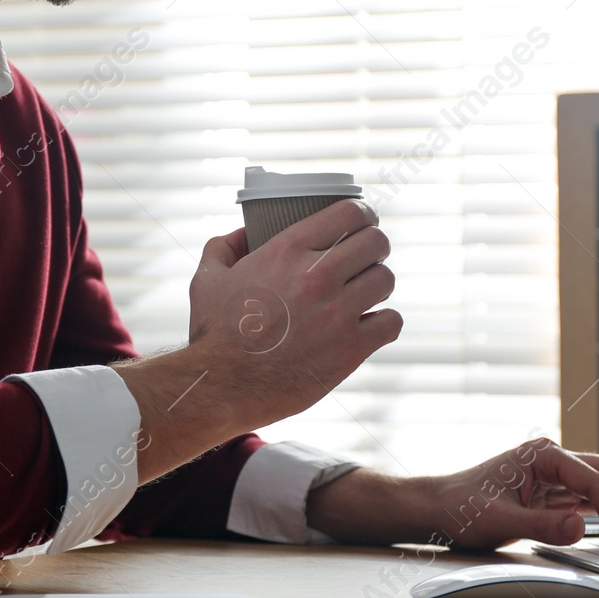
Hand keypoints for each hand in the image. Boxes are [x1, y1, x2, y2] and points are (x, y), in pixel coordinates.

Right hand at [186, 200, 400, 429]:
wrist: (223, 384)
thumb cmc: (214, 332)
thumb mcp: (207, 278)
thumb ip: (225, 246)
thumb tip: (244, 233)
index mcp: (287, 249)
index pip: (349, 212)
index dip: (362, 215)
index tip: (362, 223)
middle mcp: (318, 274)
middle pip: (377, 242)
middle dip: (374, 248)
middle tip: (364, 261)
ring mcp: (338, 311)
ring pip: (386, 280)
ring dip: (377, 285)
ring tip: (364, 295)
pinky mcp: (351, 348)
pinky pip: (391, 322)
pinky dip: (383, 323)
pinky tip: (368, 326)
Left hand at [305, 439, 598, 551]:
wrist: (437, 509)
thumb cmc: (460, 508)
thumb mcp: (501, 522)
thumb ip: (543, 526)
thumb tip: (581, 526)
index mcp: (541, 454)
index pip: (594, 480)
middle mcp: (552, 458)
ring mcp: (554, 474)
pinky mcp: (553, 492)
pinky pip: (589, 500)